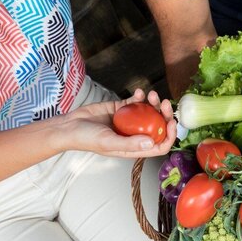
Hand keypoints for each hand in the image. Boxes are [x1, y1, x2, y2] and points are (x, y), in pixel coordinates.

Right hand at [57, 88, 176, 157]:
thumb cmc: (87, 139)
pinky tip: (138, 92)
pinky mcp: (121, 109)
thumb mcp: (108, 143)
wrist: (70, 125)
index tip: (171, 123)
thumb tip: (151, 143)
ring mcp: (129, 122)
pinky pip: (136, 102)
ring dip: (153, 103)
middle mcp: (134, 135)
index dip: (169, 136)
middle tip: (164, 103)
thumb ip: (130, 144)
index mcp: (134, 148)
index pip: (159, 146)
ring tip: (150, 94)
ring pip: (148, 112)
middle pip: (157, 126)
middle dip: (164, 114)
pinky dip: (139, 96)